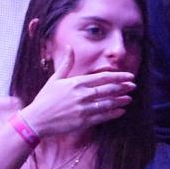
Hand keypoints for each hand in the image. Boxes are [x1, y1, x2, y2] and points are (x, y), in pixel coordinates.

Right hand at [19, 48, 134, 137]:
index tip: (128, 76)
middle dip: (123, 87)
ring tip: (129, 98)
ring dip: (120, 100)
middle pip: (108, 89)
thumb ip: (66, 64)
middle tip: (133, 86)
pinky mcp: (82, 121)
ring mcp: (83, 108)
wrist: (36, 119)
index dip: (118, 77)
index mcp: (76, 82)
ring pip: (107, 103)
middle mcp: (81, 94)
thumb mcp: (54, 79)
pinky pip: (102, 117)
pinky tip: (121, 111)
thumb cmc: (45, 99)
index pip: (102, 77)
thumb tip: (70, 47)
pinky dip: (113, 114)